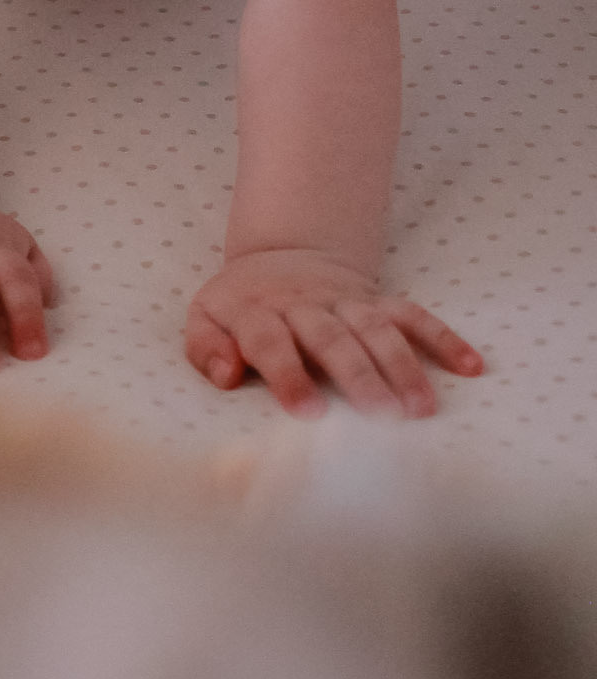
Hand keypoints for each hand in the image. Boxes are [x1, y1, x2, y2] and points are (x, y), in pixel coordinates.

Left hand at [185, 247, 483, 418]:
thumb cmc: (239, 307)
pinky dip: (443, 338)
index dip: (287, 375)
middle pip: (334, 339)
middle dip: (358, 378)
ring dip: (403, 366)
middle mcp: (307, 304)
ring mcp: (347, 301)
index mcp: (258, 311)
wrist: (281, 258)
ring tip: (423, 410)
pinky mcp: (377, 301)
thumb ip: (206, 348)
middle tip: (381, 420)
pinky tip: (471, 366)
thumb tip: (226, 374)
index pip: (272, 342)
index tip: (307, 413)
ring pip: (378, 330)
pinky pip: (414, 315)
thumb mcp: (205, 318)